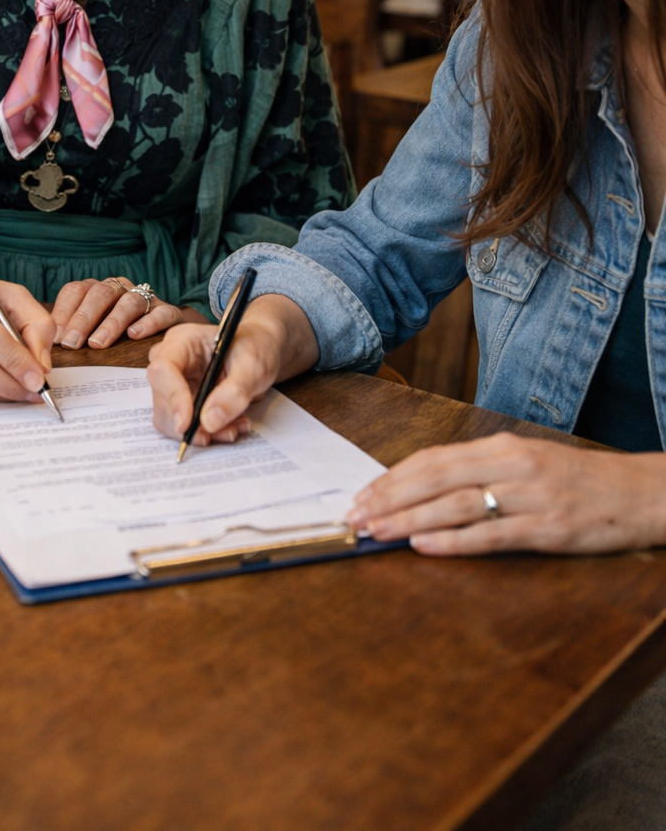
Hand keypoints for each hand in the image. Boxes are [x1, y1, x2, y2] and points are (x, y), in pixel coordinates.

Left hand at [51, 277, 192, 349]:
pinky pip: (160, 313)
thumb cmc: (118, 338)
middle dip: (82, 319)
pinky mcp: (168, 312)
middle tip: (71, 343)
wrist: (167, 339)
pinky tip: (134, 334)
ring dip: (111, 322)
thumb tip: (45, 348)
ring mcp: (145, 298)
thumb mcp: (91, 332)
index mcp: (96, 290)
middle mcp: (119, 289)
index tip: (54, 336)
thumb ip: (71, 334)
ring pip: (128, 301)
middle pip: (99, 294)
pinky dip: (147, 322)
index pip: (75, 291)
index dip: (63, 312)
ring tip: (98, 343)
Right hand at [146, 295, 317, 445]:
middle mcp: (171, 362)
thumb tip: (209, 422)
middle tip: (225, 431)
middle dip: (190, 424)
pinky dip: (207, 434)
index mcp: (182, 341)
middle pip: (162, 400)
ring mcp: (174, 384)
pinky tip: (232, 426)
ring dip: (200, 432)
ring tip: (235, 427)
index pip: (163, 370)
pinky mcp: (182, 402)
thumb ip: (234, 391)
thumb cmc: (255, 346)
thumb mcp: (253, 364)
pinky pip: (185, 427)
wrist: (261, 351)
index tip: (187, 424)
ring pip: (170, 420)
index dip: (173, 398)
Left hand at [347, 431, 665, 555]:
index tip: (362, 494)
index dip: (393, 477)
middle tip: (355, 517)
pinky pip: (491, 534)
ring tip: (377, 532)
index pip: (433, 458)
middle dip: (390, 498)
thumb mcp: (526, 463)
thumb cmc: (577, 480)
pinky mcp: (548, 528)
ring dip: (410, 518)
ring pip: (456, 504)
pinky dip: (453, 540)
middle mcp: (512, 465)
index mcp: (502, 447)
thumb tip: (426, 490)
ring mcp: (531, 496)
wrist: (640, 493)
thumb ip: (481, 472)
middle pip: (436, 478)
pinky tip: (423, 545)